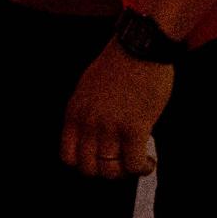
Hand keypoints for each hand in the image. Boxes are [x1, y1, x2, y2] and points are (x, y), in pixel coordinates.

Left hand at [60, 43, 170, 179]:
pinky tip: (148, 161)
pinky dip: (142, 168)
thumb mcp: (88, 86)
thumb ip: (87, 111)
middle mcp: (89, 122)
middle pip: (89, 169)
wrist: (141, 45)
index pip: (68, 157)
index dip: (85, 165)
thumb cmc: (120, 61)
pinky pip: (134, 164)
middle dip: (106, 172)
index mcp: (75, 112)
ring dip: (125, 172)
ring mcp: (110, 127)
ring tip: (137, 163)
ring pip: (110, 171)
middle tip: (121, 164)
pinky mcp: (134, 128)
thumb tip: (95, 135)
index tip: (100, 161)